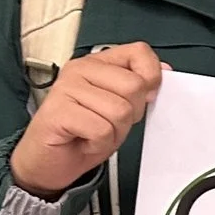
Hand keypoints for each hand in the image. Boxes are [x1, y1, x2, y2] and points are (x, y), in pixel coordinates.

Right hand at [9, 43, 163, 198]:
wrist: (49, 162)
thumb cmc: (84, 133)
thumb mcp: (121, 107)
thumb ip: (140, 86)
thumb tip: (165, 71)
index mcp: (97, 63)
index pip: (139, 52)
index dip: (152, 77)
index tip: (144, 96)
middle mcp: (79, 70)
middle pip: (135, 86)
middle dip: (131, 114)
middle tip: (108, 122)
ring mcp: (65, 89)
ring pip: (120, 110)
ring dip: (114, 132)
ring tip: (94, 132)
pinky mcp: (57, 112)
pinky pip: (101, 129)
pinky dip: (99, 143)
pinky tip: (84, 140)